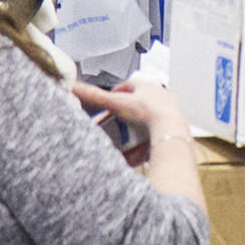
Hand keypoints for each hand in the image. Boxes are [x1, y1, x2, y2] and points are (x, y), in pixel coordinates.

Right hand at [72, 77, 188, 168]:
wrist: (170, 130)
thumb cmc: (148, 112)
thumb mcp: (117, 103)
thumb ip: (95, 97)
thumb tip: (74, 87)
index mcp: (147, 87)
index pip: (128, 86)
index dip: (114, 95)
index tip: (105, 102)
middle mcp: (158, 99)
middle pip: (136, 107)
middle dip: (121, 117)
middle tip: (110, 125)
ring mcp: (165, 115)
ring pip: (143, 125)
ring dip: (129, 134)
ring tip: (117, 143)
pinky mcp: (167, 132)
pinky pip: (149, 141)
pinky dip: (138, 149)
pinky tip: (129, 157)